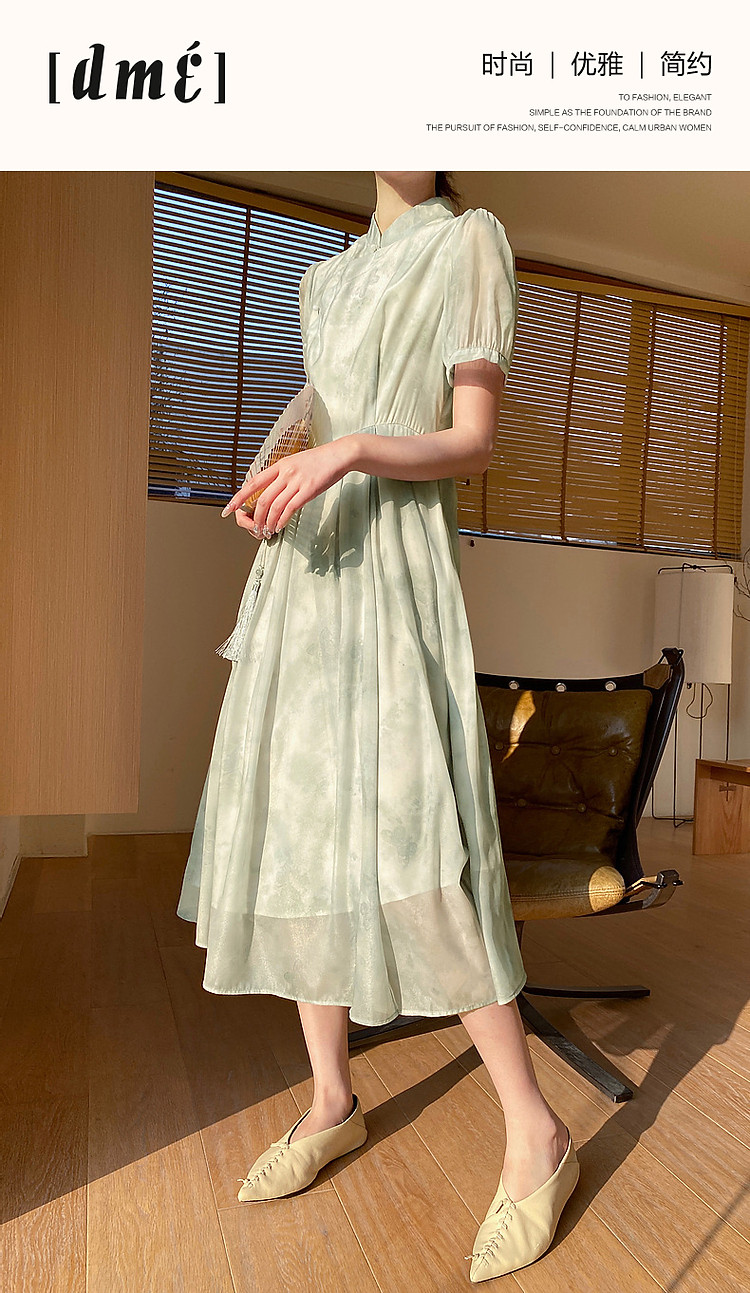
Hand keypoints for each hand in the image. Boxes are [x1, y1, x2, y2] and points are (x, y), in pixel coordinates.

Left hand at [220, 439, 356, 536]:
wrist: (339, 454)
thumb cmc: (319, 461)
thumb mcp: (295, 463)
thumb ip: (282, 475)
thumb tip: (271, 489)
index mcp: (279, 466)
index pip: (253, 483)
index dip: (239, 497)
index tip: (229, 508)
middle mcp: (285, 473)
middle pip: (262, 498)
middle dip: (255, 516)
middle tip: (253, 527)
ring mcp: (297, 481)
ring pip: (274, 506)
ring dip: (267, 521)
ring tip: (266, 530)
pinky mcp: (308, 490)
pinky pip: (289, 508)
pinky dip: (281, 520)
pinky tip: (278, 526)